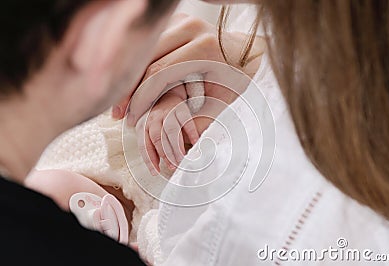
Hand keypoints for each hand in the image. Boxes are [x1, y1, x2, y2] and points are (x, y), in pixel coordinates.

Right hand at [112, 13, 264, 121]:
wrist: (246, 53)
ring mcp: (182, 20)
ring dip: (127, 75)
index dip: (140, 99)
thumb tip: (170, 140)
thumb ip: (198, 119)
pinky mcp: (175, 21)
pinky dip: (136, 65)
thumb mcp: (222, 102)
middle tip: (118, 113)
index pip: (159, 73)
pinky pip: (148, 44)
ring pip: (142, 50)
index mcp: (205, 48)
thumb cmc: (236, 79)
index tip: (131, 120)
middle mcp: (192, 27)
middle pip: (144, 58)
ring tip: (119, 101)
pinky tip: (129, 84)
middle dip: (127, 88)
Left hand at [136, 86, 198, 174]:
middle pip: (158, 138)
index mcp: (142, 126)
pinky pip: (186, 121)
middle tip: (173, 166)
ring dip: (176, 147)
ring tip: (182, 159)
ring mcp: (167, 113)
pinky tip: (195, 143)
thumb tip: (156, 167)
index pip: (144, 145)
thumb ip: (150, 146)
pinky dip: (191, 132)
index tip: (156, 172)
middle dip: (166, 154)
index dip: (150, 160)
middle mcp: (153, 118)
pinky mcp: (180, 109)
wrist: (165, 95)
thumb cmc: (156, 120)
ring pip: (171, 131)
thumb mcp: (148, 130)